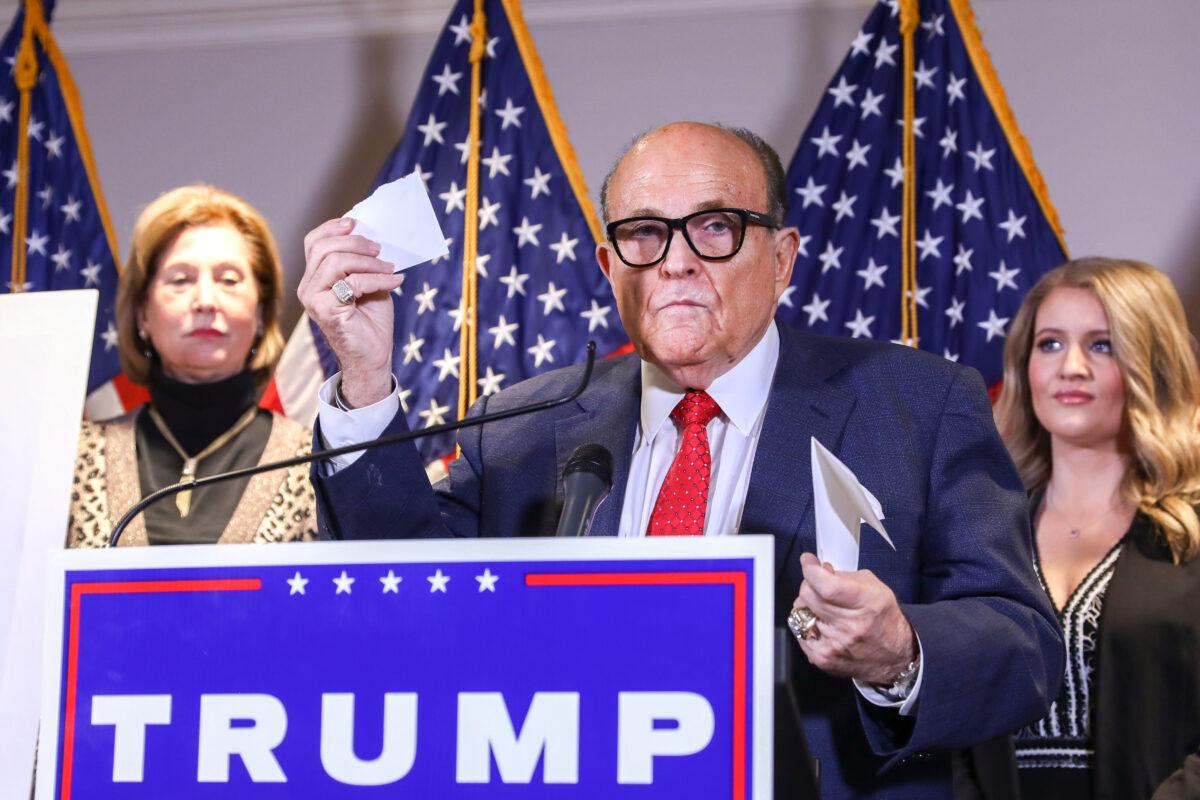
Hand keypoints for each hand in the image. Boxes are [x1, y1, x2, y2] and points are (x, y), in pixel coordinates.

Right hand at [298, 218, 403, 406]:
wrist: (373, 356)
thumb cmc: (370, 320)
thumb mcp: (368, 282)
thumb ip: (362, 262)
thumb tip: (373, 236)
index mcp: (315, 278)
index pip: (313, 243)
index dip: (332, 228)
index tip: (356, 224)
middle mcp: (308, 287)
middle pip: (323, 248)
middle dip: (356, 243)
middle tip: (380, 250)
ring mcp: (313, 299)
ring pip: (335, 262)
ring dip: (368, 262)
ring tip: (389, 268)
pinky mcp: (325, 310)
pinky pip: (352, 283)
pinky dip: (377, 279)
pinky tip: (394, 282)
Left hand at [792, 552, 916, 684]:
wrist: (893, 656)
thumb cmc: (883, 617)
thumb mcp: (873, 587)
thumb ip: (844, 575)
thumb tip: (819, 568)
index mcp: (866, 604)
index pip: (827, 586)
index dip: (811, 570)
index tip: (808, 561)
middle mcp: (850, 626)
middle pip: (809, 596)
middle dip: (809, 584)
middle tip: (816, 584)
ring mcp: (834, 645)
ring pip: (800, 612)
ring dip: (807, 605)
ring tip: (821, 607)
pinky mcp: (822, 658)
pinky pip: (798, 631)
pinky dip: (805, 623)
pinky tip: (820, 623)